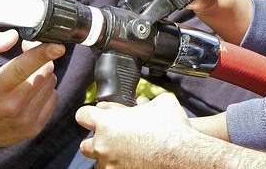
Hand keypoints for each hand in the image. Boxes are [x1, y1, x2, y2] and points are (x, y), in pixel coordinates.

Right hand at [0, 30, 63, 153]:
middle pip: (44, 72)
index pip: (23, 68)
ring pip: (51, 84)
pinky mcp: (33, 129)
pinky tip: (28, 91)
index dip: (43, 54)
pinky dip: (45, 90)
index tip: (58, 46)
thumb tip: (13, 36)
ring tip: (23, 76)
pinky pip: (53, 99)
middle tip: (26, 52)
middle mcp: (13, 107)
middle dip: (39, 58)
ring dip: (42, 74)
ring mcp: (25, 120)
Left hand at [75, 93, 201, 167]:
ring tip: (126, 154)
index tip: (97, 117)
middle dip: (98, 142)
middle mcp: (103, 145)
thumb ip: (146, 103)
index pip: (82, 116)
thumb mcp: (162, 103)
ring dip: (109, 157)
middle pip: (85, 145)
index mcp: (107, 122)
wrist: (183, 156)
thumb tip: (145, 103)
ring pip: (99, 163)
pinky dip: (120, 167)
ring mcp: (109, 165)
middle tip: (113, 140)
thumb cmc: (172, 128)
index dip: (90, 115)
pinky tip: (134, 163)